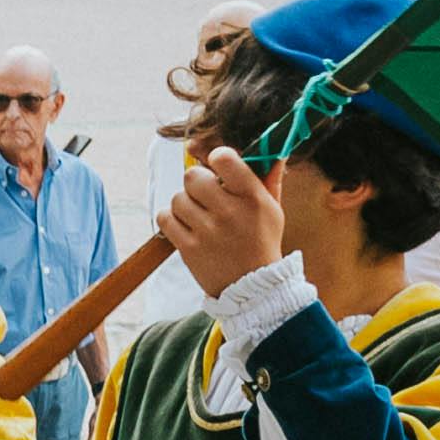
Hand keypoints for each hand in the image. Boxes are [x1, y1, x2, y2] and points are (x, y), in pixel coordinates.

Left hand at [160, 147, 288, 297]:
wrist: (253, 288)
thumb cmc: (262, 242)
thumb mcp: (273, 210)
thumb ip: (270, 179)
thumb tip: (274, 151)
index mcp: (252, 197)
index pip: (224, 158)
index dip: (216, 158)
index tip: (218, 166)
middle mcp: (229, 212)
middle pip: (192, 176)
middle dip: (197, 182)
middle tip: (206, 194)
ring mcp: (207, 231)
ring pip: (177, 198)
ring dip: (185, 204)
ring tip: (199, 216)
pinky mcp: (189, 248)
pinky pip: (165, 218)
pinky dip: (172, 219)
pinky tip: (186, 226)